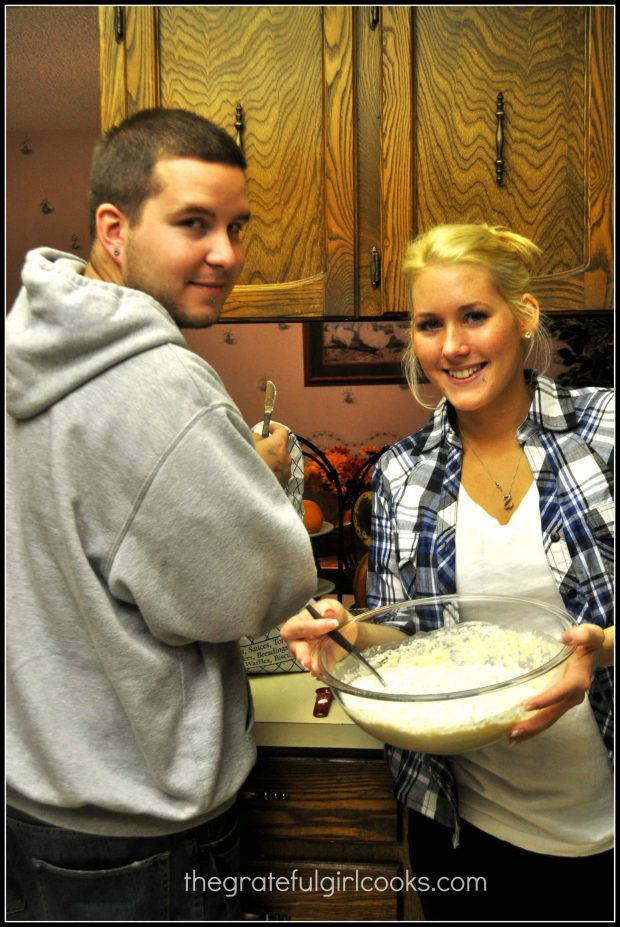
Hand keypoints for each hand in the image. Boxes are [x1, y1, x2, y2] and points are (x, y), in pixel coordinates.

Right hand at [253, 423, 291, 486]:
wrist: (248, 488)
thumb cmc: (248, 462)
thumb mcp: (248, 444)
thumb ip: (256, 437)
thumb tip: (260, 438)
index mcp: (279, 445)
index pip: (282, 430)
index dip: (274, 427)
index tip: (268, 428)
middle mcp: (287, 457)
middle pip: (282, 447)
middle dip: (273, 445)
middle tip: (261, 445)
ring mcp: (286, 471)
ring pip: (281, 461)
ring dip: (274, 458)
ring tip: (261, 462)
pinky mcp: (284, 483)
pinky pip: (280, 472)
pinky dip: (273, 470)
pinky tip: (262, 473)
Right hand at [279, 598, 348, 676]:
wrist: (346, 628)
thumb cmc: (332, 615)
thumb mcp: (332, 606)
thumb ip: (328, 608)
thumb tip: (328, 612)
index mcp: (298, 623)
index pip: (300, 626)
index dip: (313, 626)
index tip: (333, 624)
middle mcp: (299, 639)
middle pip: (294, 647)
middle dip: (301, 654)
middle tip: (306, 661)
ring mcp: (307, 652)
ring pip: (304, 660)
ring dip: (310, 665)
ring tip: (316, 670)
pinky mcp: (317, 662)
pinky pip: (315, 668)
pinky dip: (318, 672)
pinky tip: (322, 674)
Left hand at [509, 623, 609, 743]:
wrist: (596, 652)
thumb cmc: (589, 642)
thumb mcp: (590, 634)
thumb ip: (582, 635)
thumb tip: (565, 637)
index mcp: (578, 678)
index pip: (561, 692)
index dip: (546, 699)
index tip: (527, 705)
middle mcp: (574, 694)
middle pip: (553, 713)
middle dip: (534, 724)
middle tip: (514, 733)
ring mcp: (567, 700)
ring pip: (550, 719)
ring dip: (532, 729)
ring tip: (512, 737)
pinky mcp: (561, 701)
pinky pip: (548, 716)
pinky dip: (535, 725)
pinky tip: (519, 731)